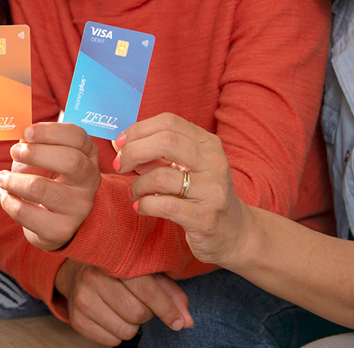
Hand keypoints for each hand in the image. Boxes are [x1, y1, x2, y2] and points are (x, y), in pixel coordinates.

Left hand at [0, 122, 100, 249]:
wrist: (52, 220)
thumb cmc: (47, 179)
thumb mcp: (45, 157)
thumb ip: (35, 144)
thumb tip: (22, 139)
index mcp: (88, 156)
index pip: (78, 137)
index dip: (50, 131)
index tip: (26, 132)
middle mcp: (90, 181)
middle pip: (70, 161)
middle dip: (35, 153)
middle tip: (14, 152)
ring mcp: (78, 208)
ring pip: (40, 188)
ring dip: (13, 180)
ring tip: (2, 177)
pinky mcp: (61, 230)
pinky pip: (25, 213)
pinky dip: (8, 201)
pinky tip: (5, 194)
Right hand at [54, 259, 192, 345]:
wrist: (76, 272)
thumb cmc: (118, 272)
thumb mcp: (145, 271)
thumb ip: (169, 293)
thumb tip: (186, 322)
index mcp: (113, 260)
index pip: (146, 290)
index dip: (166, 308)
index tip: (177, 321)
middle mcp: (92, 278)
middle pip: (137, 314)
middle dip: (146, 313)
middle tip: (140, 303)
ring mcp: (81, 300)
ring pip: (126, 331)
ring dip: (132, 325)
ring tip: (124, 308)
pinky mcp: (77, 320)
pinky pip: (111, 342)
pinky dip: (117, 334)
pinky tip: (112, 317)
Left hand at [114, 112, 248, 266]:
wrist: (234, 232)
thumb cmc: (201, 194)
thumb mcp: (184, 168)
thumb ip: (155, 154)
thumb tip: (119, 145)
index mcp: (208, 143)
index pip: (169, 122)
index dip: (138, 130)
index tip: (120, 143)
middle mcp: (214, 162)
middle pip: (165, 141)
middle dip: (134, 151)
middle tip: (121, 165)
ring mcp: (212, 191)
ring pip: (161, 176)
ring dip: (138, 184)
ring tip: (134, 192)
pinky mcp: (205, 218)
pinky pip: (164, 205)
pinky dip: (144, 204)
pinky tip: (141, 206)